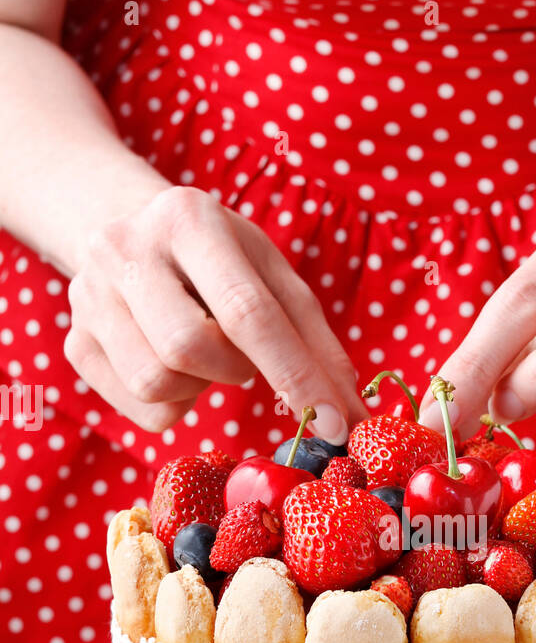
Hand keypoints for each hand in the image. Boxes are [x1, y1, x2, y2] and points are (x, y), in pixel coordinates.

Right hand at [64, 185, 364, 436]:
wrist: (125, 230)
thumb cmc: (218, 259)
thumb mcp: (270, 274)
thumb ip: (315, 340)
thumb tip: (352, 414)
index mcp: (188, 219)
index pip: (246, 310)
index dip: (295, 374)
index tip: (336, 424)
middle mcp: (125, 249)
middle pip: (188, 349)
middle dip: (233, 369)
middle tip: (242, 357)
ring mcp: (89, 297)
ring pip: (157, 384)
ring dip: (202, 386)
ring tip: (206, 355)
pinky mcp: (76, 343)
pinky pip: (142, 410)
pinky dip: (177, 403)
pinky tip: (176, 367)